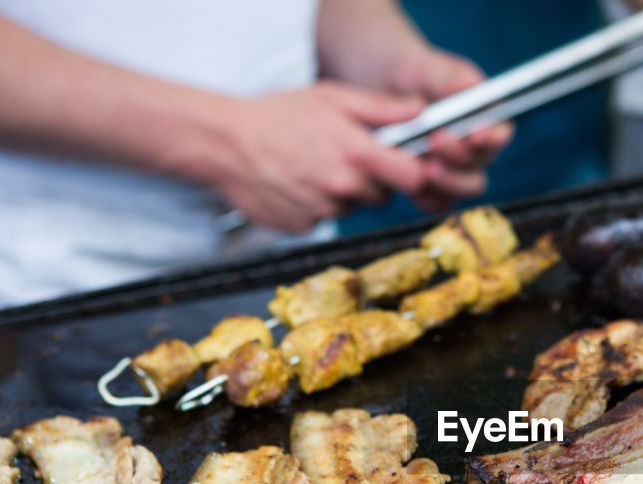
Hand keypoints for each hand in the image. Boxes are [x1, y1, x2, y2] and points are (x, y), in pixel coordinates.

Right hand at [205, 81, 426, 230]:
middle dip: (374, 180)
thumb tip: (420, 112)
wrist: (222, 143)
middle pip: (383, 196)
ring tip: (315, 165)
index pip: (414, 178)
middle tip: (347, 156)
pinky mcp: (303, 227)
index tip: (406, 164)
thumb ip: (381, 108)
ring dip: (344, 193)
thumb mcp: (331, 97)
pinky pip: (324, 218)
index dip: (415, 172)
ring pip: (353, 207)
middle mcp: (342, 187)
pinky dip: (317, 204)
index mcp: (356, 153)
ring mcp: (322, 211)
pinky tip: (298, 181)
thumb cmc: (275, 114)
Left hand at [388, 49, 513, 210]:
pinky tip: (410, 184)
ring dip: (449, 181)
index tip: (474, 134)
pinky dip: (425, 195)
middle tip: (438, 141)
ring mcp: (454, 170)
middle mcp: (475, 149)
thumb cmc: (409, 72)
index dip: (491, 137)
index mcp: (485, 118)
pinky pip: (436, 201)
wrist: (379, 88)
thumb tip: (465, 87)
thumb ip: (446, 75)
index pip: (499, 133)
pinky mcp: (430, 186)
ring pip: (464, 189)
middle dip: (461, 158)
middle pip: (481, 165)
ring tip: (426, 167)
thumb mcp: (424, 66)